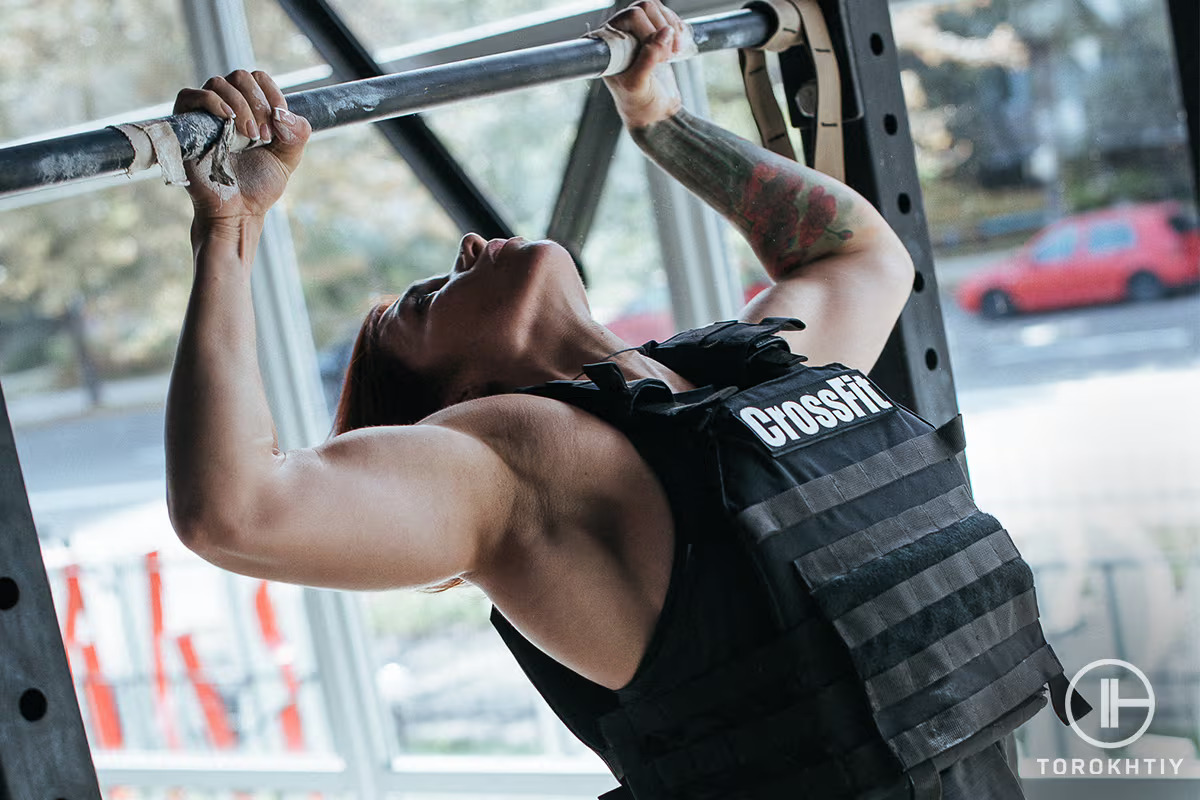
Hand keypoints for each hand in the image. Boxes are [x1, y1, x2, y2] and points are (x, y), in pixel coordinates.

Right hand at [173, 70, 310, 225]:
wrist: (237, 212)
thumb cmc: (259, 186)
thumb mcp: (288, 158)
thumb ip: (297, 134)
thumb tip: (282, 113)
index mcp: (251, 109)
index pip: (259, 80)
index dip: (272, 94)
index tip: (279, 123)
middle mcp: (227, 108)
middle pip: (240, 77)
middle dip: (257, 102)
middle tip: (263, 135)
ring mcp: (205, 115)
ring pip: (218, 83)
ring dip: (240, 105)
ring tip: (250, 136)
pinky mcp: (186, 126)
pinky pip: (190, 96)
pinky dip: (212, 101)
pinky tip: (229, 120)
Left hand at [601, 0, 685, 128]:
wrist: (654, 112)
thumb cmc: (638, 102)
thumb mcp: (638, 84)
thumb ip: (648, 59)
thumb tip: (666, 32)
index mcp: (608, 43)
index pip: (630, 17)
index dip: (648, 33)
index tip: (658, 60)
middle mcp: (619, 32)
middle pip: (646, 7)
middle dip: (662, 30)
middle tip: (666, 58)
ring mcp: (636, 30)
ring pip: (657, 8)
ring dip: (672, 28)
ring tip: (673, 54)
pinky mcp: (652, 32)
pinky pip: (667, 15)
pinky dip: (677, 28)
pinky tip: (677, 48)